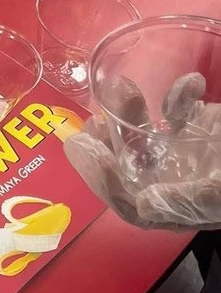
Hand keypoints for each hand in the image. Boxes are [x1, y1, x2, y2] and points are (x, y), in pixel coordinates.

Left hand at [64, 74, 220, 230]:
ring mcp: (183, 154)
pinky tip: (194, 84)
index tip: (85, 150)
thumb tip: (145, 202)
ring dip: (128, 113)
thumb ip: (190, 199)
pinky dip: (178, 96)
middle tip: (89, 121)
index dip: (103, 181)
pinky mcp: (196, 128)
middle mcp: (174, 182)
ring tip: (124, 89)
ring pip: (140, 137)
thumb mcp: (220, 191)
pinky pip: (175, 113)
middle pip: (125, 168)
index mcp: (180, 208)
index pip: (128, 205)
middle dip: (103, 145)